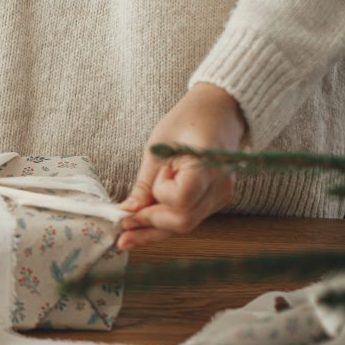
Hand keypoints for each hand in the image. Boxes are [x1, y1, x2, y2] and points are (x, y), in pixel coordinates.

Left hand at [117, 83, 247, 250]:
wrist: (218, 111)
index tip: (135, 201)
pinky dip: (166, 221)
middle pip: (184, 222)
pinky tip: (146, 222)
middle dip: (150, 227)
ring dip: (155, 230)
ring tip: (127, 233)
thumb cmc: (188, 122)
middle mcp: (220, 184)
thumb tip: (127, 212)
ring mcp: (222, 194)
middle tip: (122, 229)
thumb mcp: (157, 149)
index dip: (156, 203)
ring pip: (186, 225)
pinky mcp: (217, 199)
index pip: (181, 199)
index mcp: (207, 163)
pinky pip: (189, 216)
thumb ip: (145, 185)